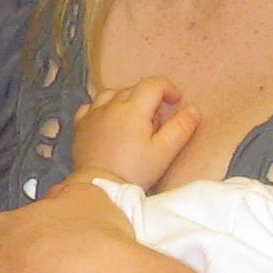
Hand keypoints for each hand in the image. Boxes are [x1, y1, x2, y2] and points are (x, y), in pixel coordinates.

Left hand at [66, 75, 198, 190]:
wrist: (99, 187)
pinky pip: (91, 106)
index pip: (153, 84)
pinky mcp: (80, 126)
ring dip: (125, 100)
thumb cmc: (134, 171)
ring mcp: (93, 114)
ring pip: (111, 94)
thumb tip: (192, 109)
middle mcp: (111, 105)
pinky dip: (102, 108)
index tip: (175, 102)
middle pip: (133, 89)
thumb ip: (181, 128)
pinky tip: (107, 120)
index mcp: (133, 108)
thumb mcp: (164, 152)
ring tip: (132, 119)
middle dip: (149, 99)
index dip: (168, 88)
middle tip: (155, 123)